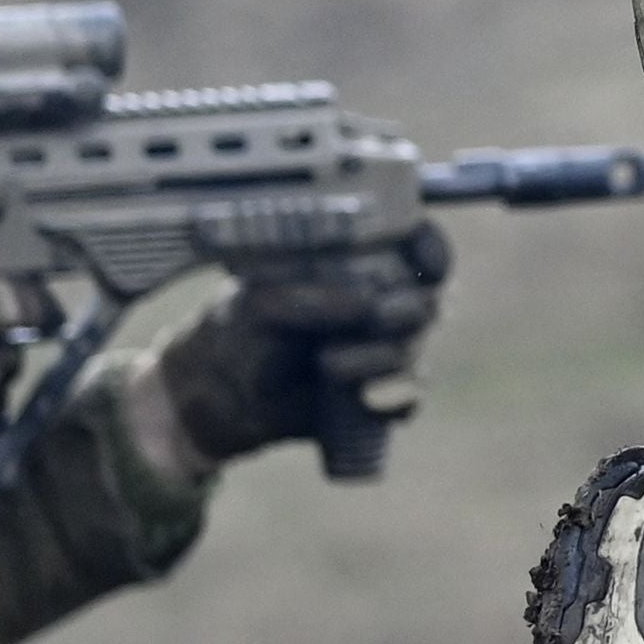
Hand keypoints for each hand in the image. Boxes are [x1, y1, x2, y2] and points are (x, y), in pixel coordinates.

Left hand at [161, 230, 449, 478]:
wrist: (213, 400)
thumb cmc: (236, 332)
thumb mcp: (262, 300)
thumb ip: (313, 292)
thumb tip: (368, 301)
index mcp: (354, 262)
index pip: (414, 243)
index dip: (430, 247)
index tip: (423, 260)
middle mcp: (376, 301)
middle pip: (426, 297)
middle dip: (404, 307)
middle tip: (375, 316)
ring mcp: (380, 348)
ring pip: (414, 347)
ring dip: (382, 356)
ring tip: (330, 366)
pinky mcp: (377, 395)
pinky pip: (408, 396)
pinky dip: (394, 398)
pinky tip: (365, 400)